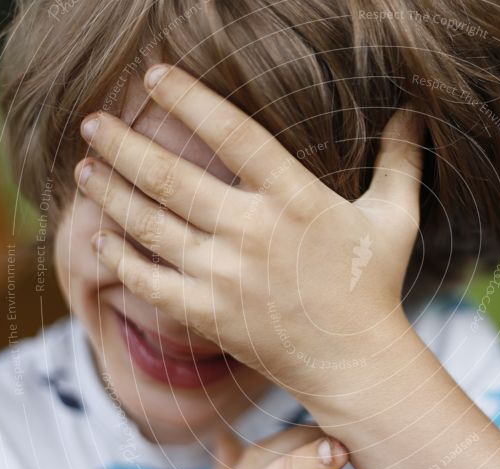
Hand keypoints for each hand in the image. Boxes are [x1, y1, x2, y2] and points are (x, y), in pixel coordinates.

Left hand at [76, 65, 423, 387]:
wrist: (354, 361)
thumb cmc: (375, 285)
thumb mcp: (397, 218)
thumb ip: (400, 161)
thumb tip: (414, 112)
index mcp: (296, 199)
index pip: (232, 133)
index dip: (188, 98)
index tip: (154, 75)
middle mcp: (253, 232)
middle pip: (171, 175)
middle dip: (123, 143)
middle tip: (93, 122)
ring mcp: (226, 276)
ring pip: (150, 224)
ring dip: (111, 193)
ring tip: (85, 168)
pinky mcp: (209, 314)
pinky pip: (150, 281)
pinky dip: (121, 258)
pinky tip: (102, 237)